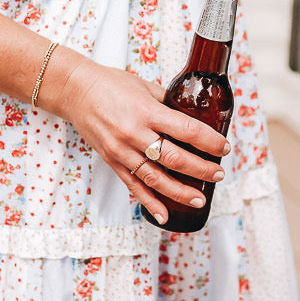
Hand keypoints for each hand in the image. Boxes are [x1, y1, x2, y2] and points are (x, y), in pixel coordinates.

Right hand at [52, 57, 228, 224]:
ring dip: (180, 191)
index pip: (186, 130)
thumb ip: (167, 104)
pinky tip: (164, 216)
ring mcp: (121, 150)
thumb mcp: (145, 87)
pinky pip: (133, 186)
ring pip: (155, 178)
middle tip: (218, 174)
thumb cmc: (111, 84)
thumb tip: (193, 116)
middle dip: (201, 169)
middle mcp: (134, 133)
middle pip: (175, 158)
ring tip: (199, 199)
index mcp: (146, 111)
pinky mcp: (111, 161)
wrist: (75, 91)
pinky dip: (149, 202)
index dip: (209, 141)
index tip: (224, 148)